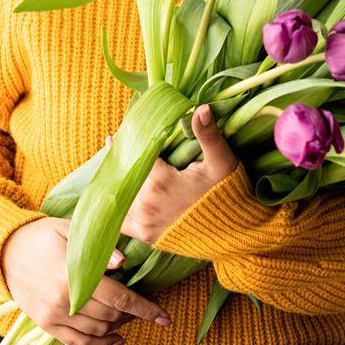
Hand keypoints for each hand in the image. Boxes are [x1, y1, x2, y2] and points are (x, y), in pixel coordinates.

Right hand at [0, 218, 171, 344]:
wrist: (5, 251)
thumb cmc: (41, 235)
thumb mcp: (69, 229)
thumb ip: (97, 246)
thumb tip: (123, 263)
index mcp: (72, 275)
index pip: (118, 297)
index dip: (145, 308)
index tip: (165, 316)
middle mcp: (64, 300)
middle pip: (110, 316)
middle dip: (134, 314)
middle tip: (146, 307)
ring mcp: (53, 316)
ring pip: (97, 332)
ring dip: (119, 328)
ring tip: (129, 317)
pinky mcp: (46, 324)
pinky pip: (77, 343)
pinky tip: (115, 339)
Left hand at [114, 104, 239, 244]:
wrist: (233, 233)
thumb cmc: (227, 193)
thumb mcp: (221, 162)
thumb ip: (208, 136)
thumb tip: (201, 108)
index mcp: (161, 182)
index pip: (134, 158)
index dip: (125, 146)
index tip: (112, 137)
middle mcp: (147, 204)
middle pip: (123, 178)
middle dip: (118, 164)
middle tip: (113, 149)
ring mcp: (145, 223)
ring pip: (117, 199)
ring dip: (114, 184)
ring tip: (112, 170)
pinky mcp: (147, 236)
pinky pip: (120, 223)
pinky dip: (116, 209)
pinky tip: (114, 196)